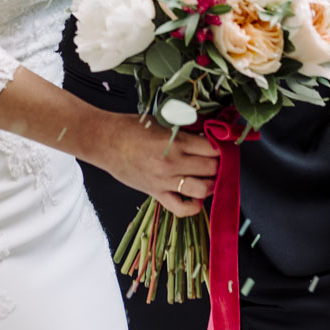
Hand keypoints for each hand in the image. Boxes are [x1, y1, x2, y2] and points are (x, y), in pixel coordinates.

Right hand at [93, 113, 218, 218]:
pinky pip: (181, 208)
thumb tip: (208, 132)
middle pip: (211, 169)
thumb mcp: (161, 121)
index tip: (223, 145)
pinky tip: (197, 198)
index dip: (222, 147)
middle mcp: (172, 163)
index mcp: (175, 142)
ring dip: (211, 184)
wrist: (105, 142)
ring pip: (202, 190)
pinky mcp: (156, 193)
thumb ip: (185, 129)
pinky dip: (194, 206)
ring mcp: (164, 181)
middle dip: (219, 164)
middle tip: (219, 160)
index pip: (212, 148)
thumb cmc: (130, 128)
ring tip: (210, 177)